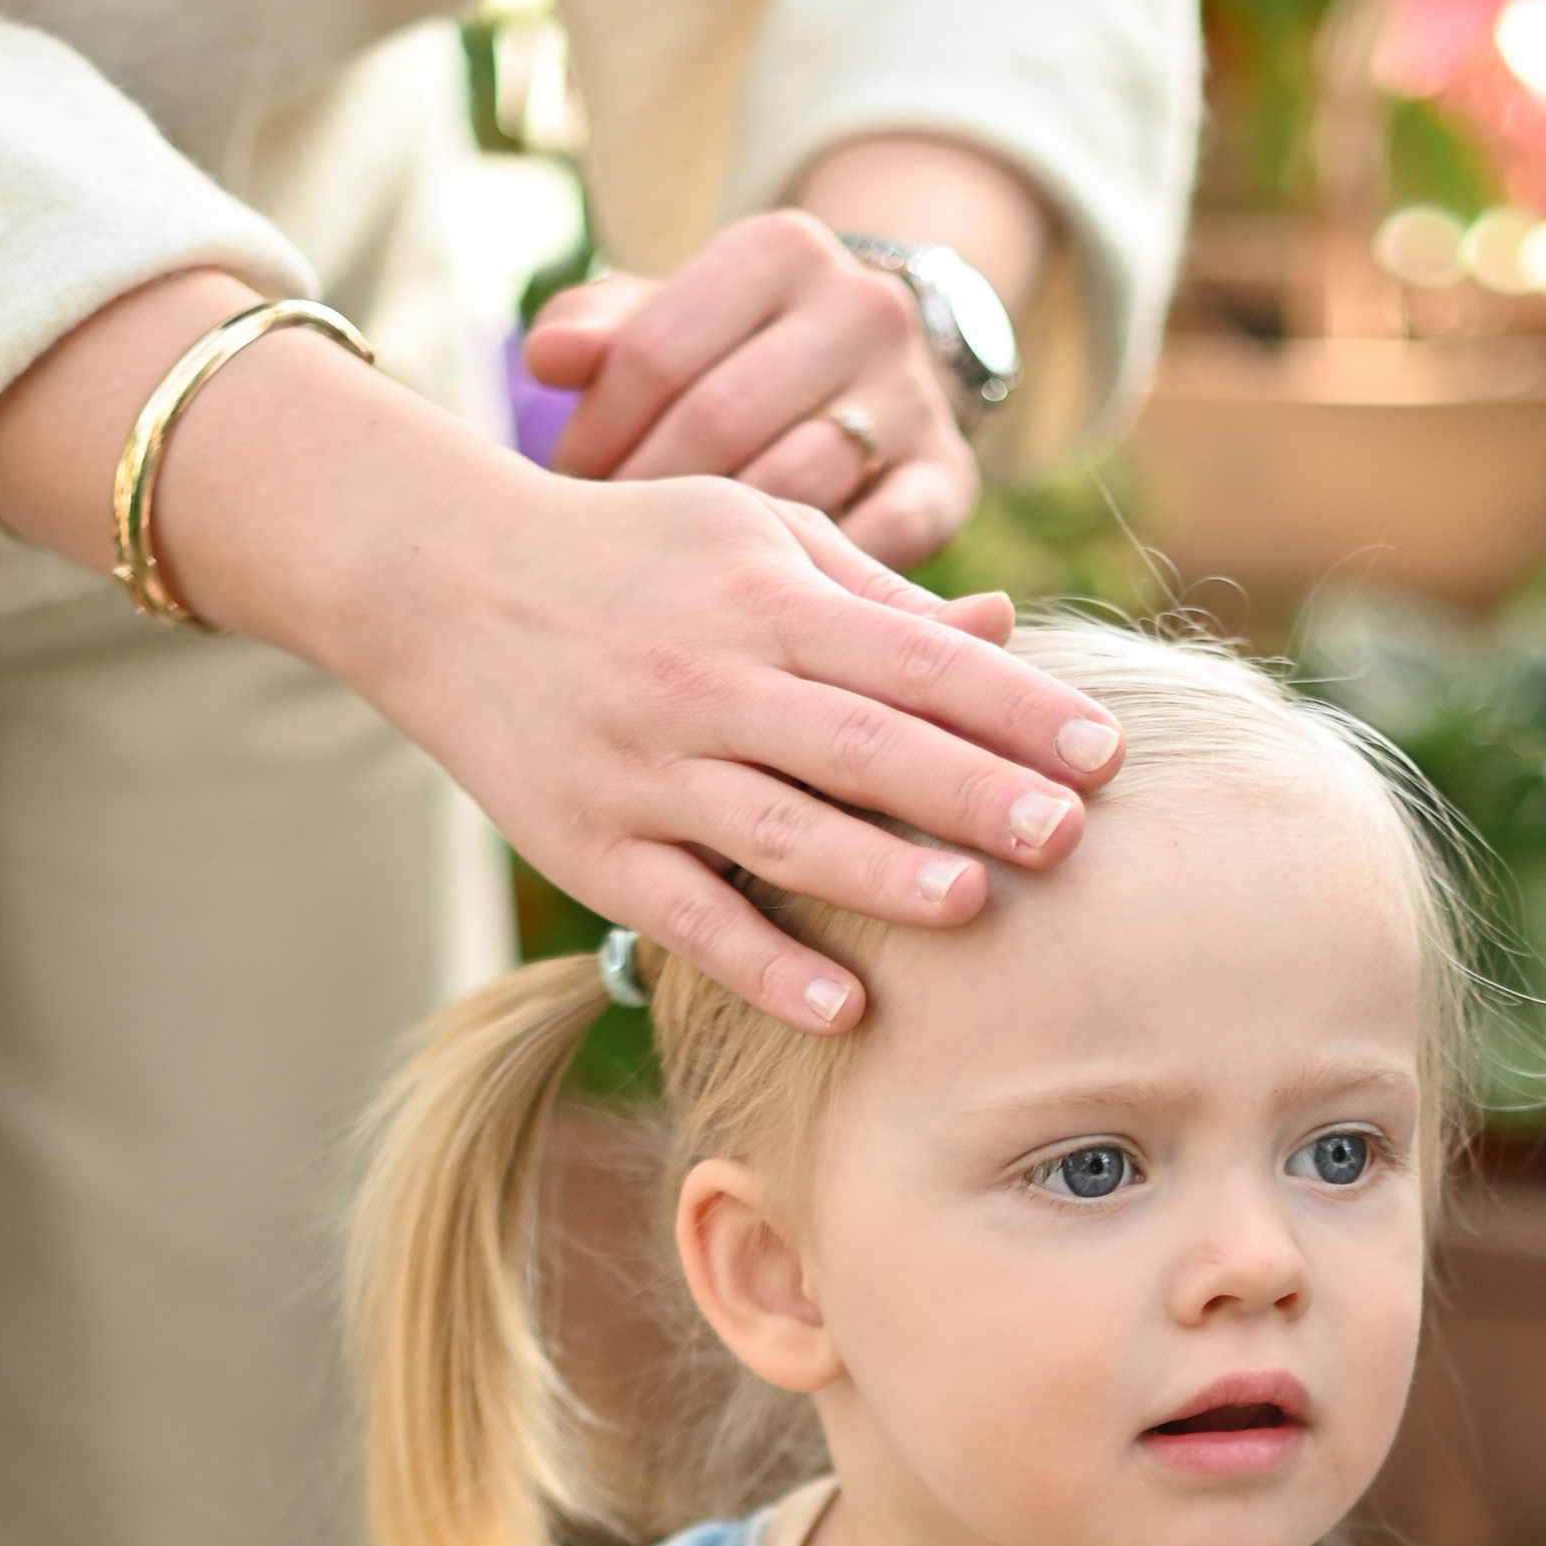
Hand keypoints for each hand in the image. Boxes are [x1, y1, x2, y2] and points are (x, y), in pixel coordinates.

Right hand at [368, 464, 1122, 1029]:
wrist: (442, 577)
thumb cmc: (633, 557)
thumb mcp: (754, 536)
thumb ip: (877, 596)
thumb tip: (1004, 630)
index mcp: (766, 598)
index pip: (914, 658)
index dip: (1013, 706)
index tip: (1104, 752)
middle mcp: (709, 681)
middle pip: (862, 744)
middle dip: (969, 790)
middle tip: (1068, 837)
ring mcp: (645, 769)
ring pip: (779, 830)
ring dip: (878, 874)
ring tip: (974, 906)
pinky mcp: (591, 846)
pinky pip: (689, 914)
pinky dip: (764, 965)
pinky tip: (845, 1010)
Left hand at [530, 212, 975, 569]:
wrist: (873, 377)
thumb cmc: (735, 357)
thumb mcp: (669, 323)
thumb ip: (602, 331)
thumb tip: (544, 359)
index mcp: (780, 248)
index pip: (657, 352)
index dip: (598, 432)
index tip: (568, 485)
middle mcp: (861, 305)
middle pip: (720, 420)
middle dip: (648, 493)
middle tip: (604, 550)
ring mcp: (915, 393)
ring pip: (794, 485)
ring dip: (719, 550)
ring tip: (664, 580)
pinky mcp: (948, 478)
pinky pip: (876, 539)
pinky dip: (814, 580)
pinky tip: (757, 606)